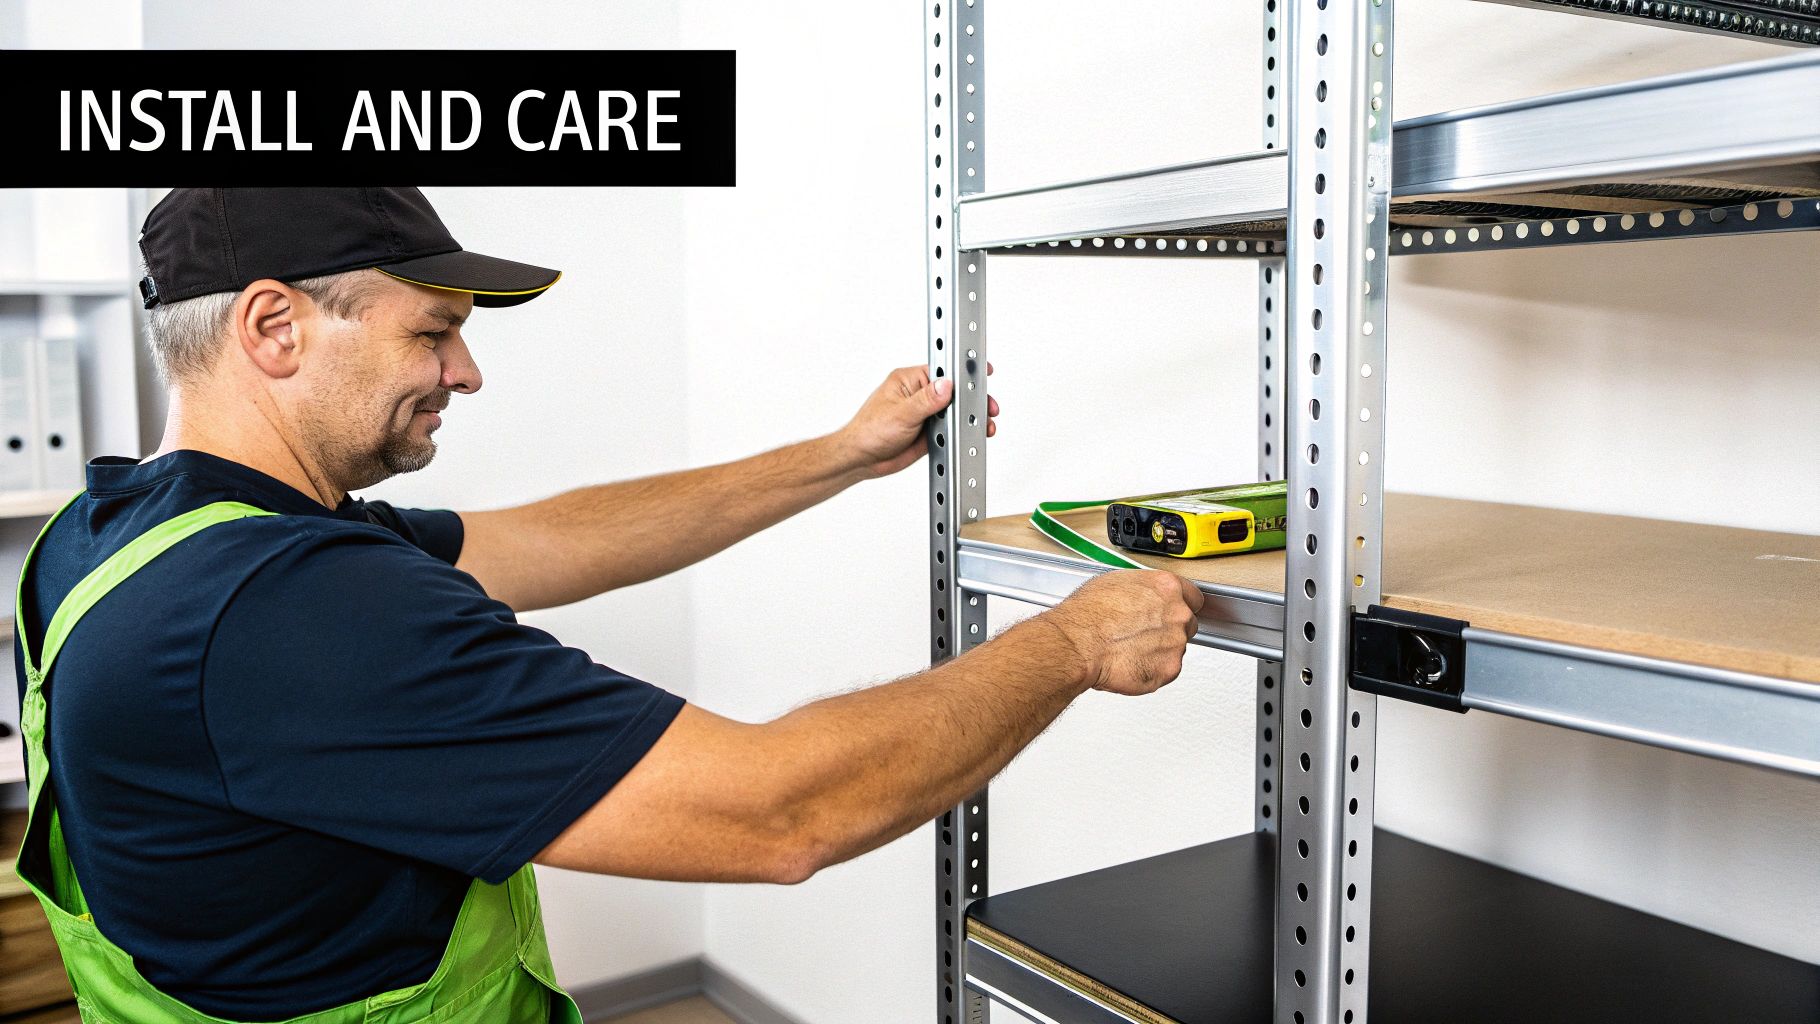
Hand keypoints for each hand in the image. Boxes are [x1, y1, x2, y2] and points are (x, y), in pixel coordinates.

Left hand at [834, 364, 998, 478]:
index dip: (963, 372)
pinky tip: (971, 435)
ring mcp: (925, 414)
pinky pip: (951, 429)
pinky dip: (962, 433)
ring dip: (969, 418)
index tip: (981, 371)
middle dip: (972, 399)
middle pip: (953, 392)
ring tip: (984, 424)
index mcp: (909, 380)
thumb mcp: (901, 413)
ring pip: (955, 412)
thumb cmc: (869, 431)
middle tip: (987, 406)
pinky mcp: (929, 432)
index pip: (942, 371)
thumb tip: (946, 386)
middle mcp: (919, 395)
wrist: (861, 460)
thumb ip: (926, 400)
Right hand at [1041, 570, 1203, 695]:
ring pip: (1175, 649)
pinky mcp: (1169, 669)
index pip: (1193, 597)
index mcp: (1167, 588)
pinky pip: (1165, 671)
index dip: (1179, 605)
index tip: (1170, 611)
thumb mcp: (1116, 583)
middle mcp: (1178, 614)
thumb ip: (1142, 591)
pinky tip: (1130, 662)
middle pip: (1187, 624)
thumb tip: (1141, 596)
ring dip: (1158, 651)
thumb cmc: (1088, 615)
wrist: (1078, 645)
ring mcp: (1176, 643)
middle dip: (1169, 630)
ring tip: (1129, 649)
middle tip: (1142, 633)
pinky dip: (1151, 670)